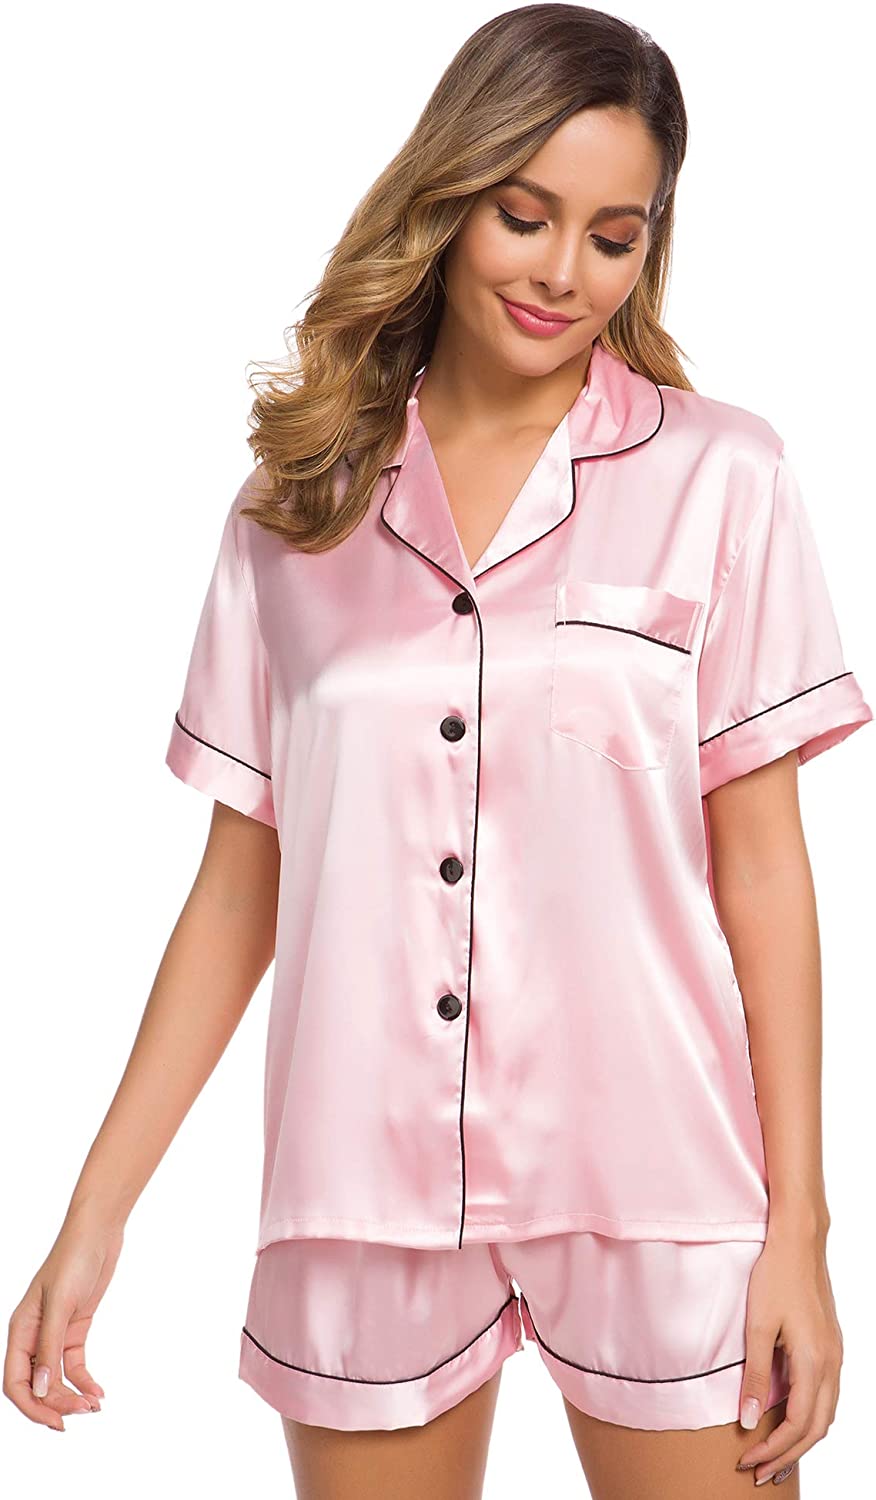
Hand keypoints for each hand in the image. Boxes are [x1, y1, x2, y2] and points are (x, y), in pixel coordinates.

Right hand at [4, 1213, 123, 1430]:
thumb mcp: (61, 1304)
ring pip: (56, 1378)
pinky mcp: (75, 1328)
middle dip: (56, 1404)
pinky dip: (84, 1380)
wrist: (98, 1232)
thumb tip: (41, 1390)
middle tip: (83, 1414)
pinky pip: (74, 1364)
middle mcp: (33, 1335)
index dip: (32, 1407)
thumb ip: (49, 1348)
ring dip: (72, 1396)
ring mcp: (54, 1333)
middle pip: (36, 1385)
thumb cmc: (74, 1259)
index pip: (15, 1383)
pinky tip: (98, 1391)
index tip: (58, 1422)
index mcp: (20, 1330)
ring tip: (94, 1406)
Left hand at [735, 1225, 842, 1484]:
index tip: (747, 1461)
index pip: (798, 1424)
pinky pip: (827, 1395)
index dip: (774, 1448)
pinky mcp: (831, 1345)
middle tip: (759, 1474)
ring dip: (802, 1440)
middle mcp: (832, 1363)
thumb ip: (755, 1375)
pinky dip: (811, 1418)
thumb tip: (750, 1420)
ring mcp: (836, 1354)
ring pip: (827, 1414)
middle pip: (817, 1428)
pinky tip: (791, 1421)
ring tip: (775, 1458)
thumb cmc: (774, 1275)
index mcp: (814, 1361)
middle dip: (789, 1455)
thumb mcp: (757, 1324)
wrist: (799, 1240)